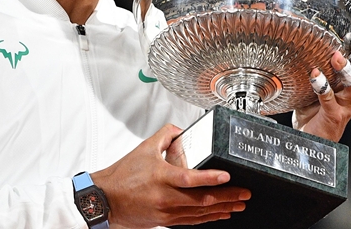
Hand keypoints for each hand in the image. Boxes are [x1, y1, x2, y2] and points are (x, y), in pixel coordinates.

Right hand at [91, 124, 250, 228]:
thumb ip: (165, 135)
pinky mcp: (166, 221)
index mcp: (160, 176)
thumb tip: (181, 130)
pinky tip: (220, 214)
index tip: (227, 176)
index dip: (210, 178)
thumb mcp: (144, 148)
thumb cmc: (122, 176)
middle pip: (202, 199)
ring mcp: (167, 212)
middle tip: (244, 193)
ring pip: (200, 213)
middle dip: (227, 197)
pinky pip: (192, 221)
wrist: (106, 199)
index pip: (190, 178)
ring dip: (222, 209)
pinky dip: (208, 217)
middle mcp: (165, 197)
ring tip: (239, 204)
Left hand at [293, 22, 350, 141]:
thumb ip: (321, 68)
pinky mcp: (333, 115)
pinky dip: (322, 85)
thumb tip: (309, 43)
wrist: (310, 141)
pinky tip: (314, 74)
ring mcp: (346, 106)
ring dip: (347, 69)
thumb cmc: (315, 112)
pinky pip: (330, 99)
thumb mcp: (321, 86)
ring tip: (335, 56)